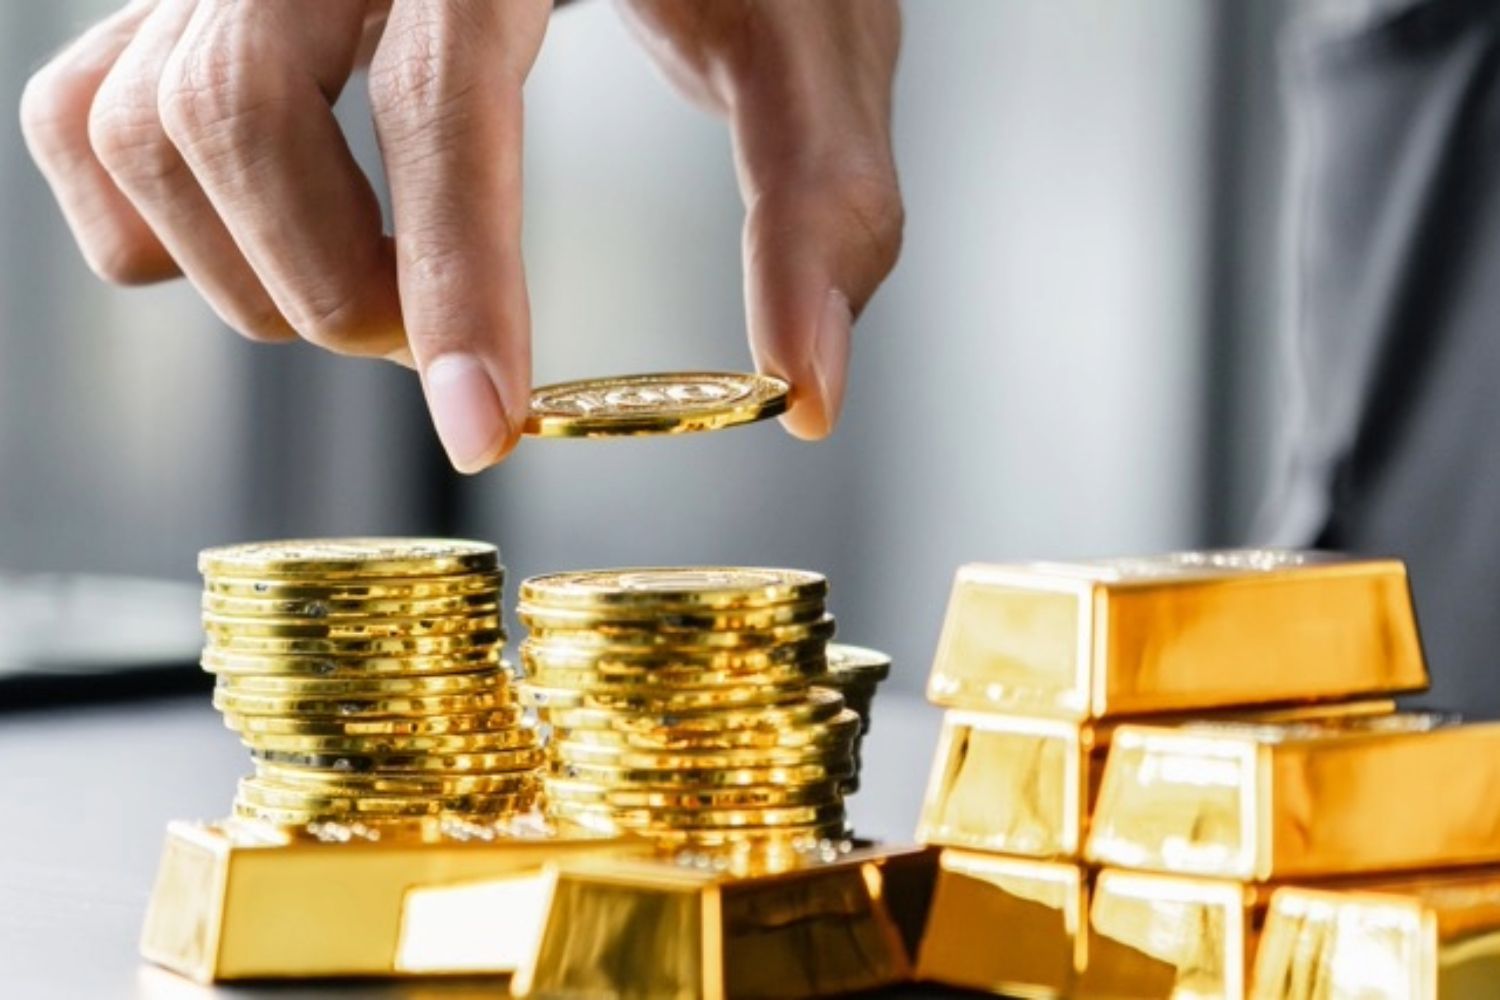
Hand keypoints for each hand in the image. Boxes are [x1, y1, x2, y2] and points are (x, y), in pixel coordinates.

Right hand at [21, 0, 902, 470]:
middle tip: (438, 349)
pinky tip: (259, 242)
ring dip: (251, 271)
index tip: (481, 427)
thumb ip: (820, 207)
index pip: (435, 100)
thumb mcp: (811, 44)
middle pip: (235, 114)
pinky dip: (145, 218)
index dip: (454, 283)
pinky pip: (85, 117)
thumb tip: (805, 389)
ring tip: (373, 298)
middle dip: (338, 288)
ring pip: (143, 125)